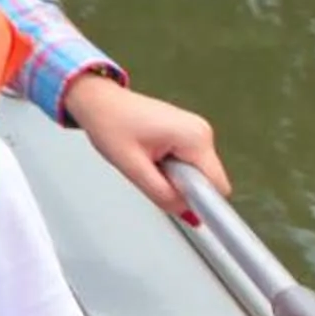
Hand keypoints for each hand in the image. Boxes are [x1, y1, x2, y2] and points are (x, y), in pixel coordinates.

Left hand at [65, 73, 227, 219]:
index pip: (217, 186)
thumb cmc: (109, 123)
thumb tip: (189, 215)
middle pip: (207, 181)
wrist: (97, 100)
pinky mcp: (188, 133)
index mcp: (194, 137)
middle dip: (181, 186)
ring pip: (197, 173)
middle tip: (151, 172)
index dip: (198, 200)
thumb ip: (162, 194)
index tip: (175, 200)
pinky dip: (172, 167)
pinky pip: (189, 163)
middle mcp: (202, 131)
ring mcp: (197, 130)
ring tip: (147, 159)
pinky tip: (151, 154)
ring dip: (175, 177)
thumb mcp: (132, 167)